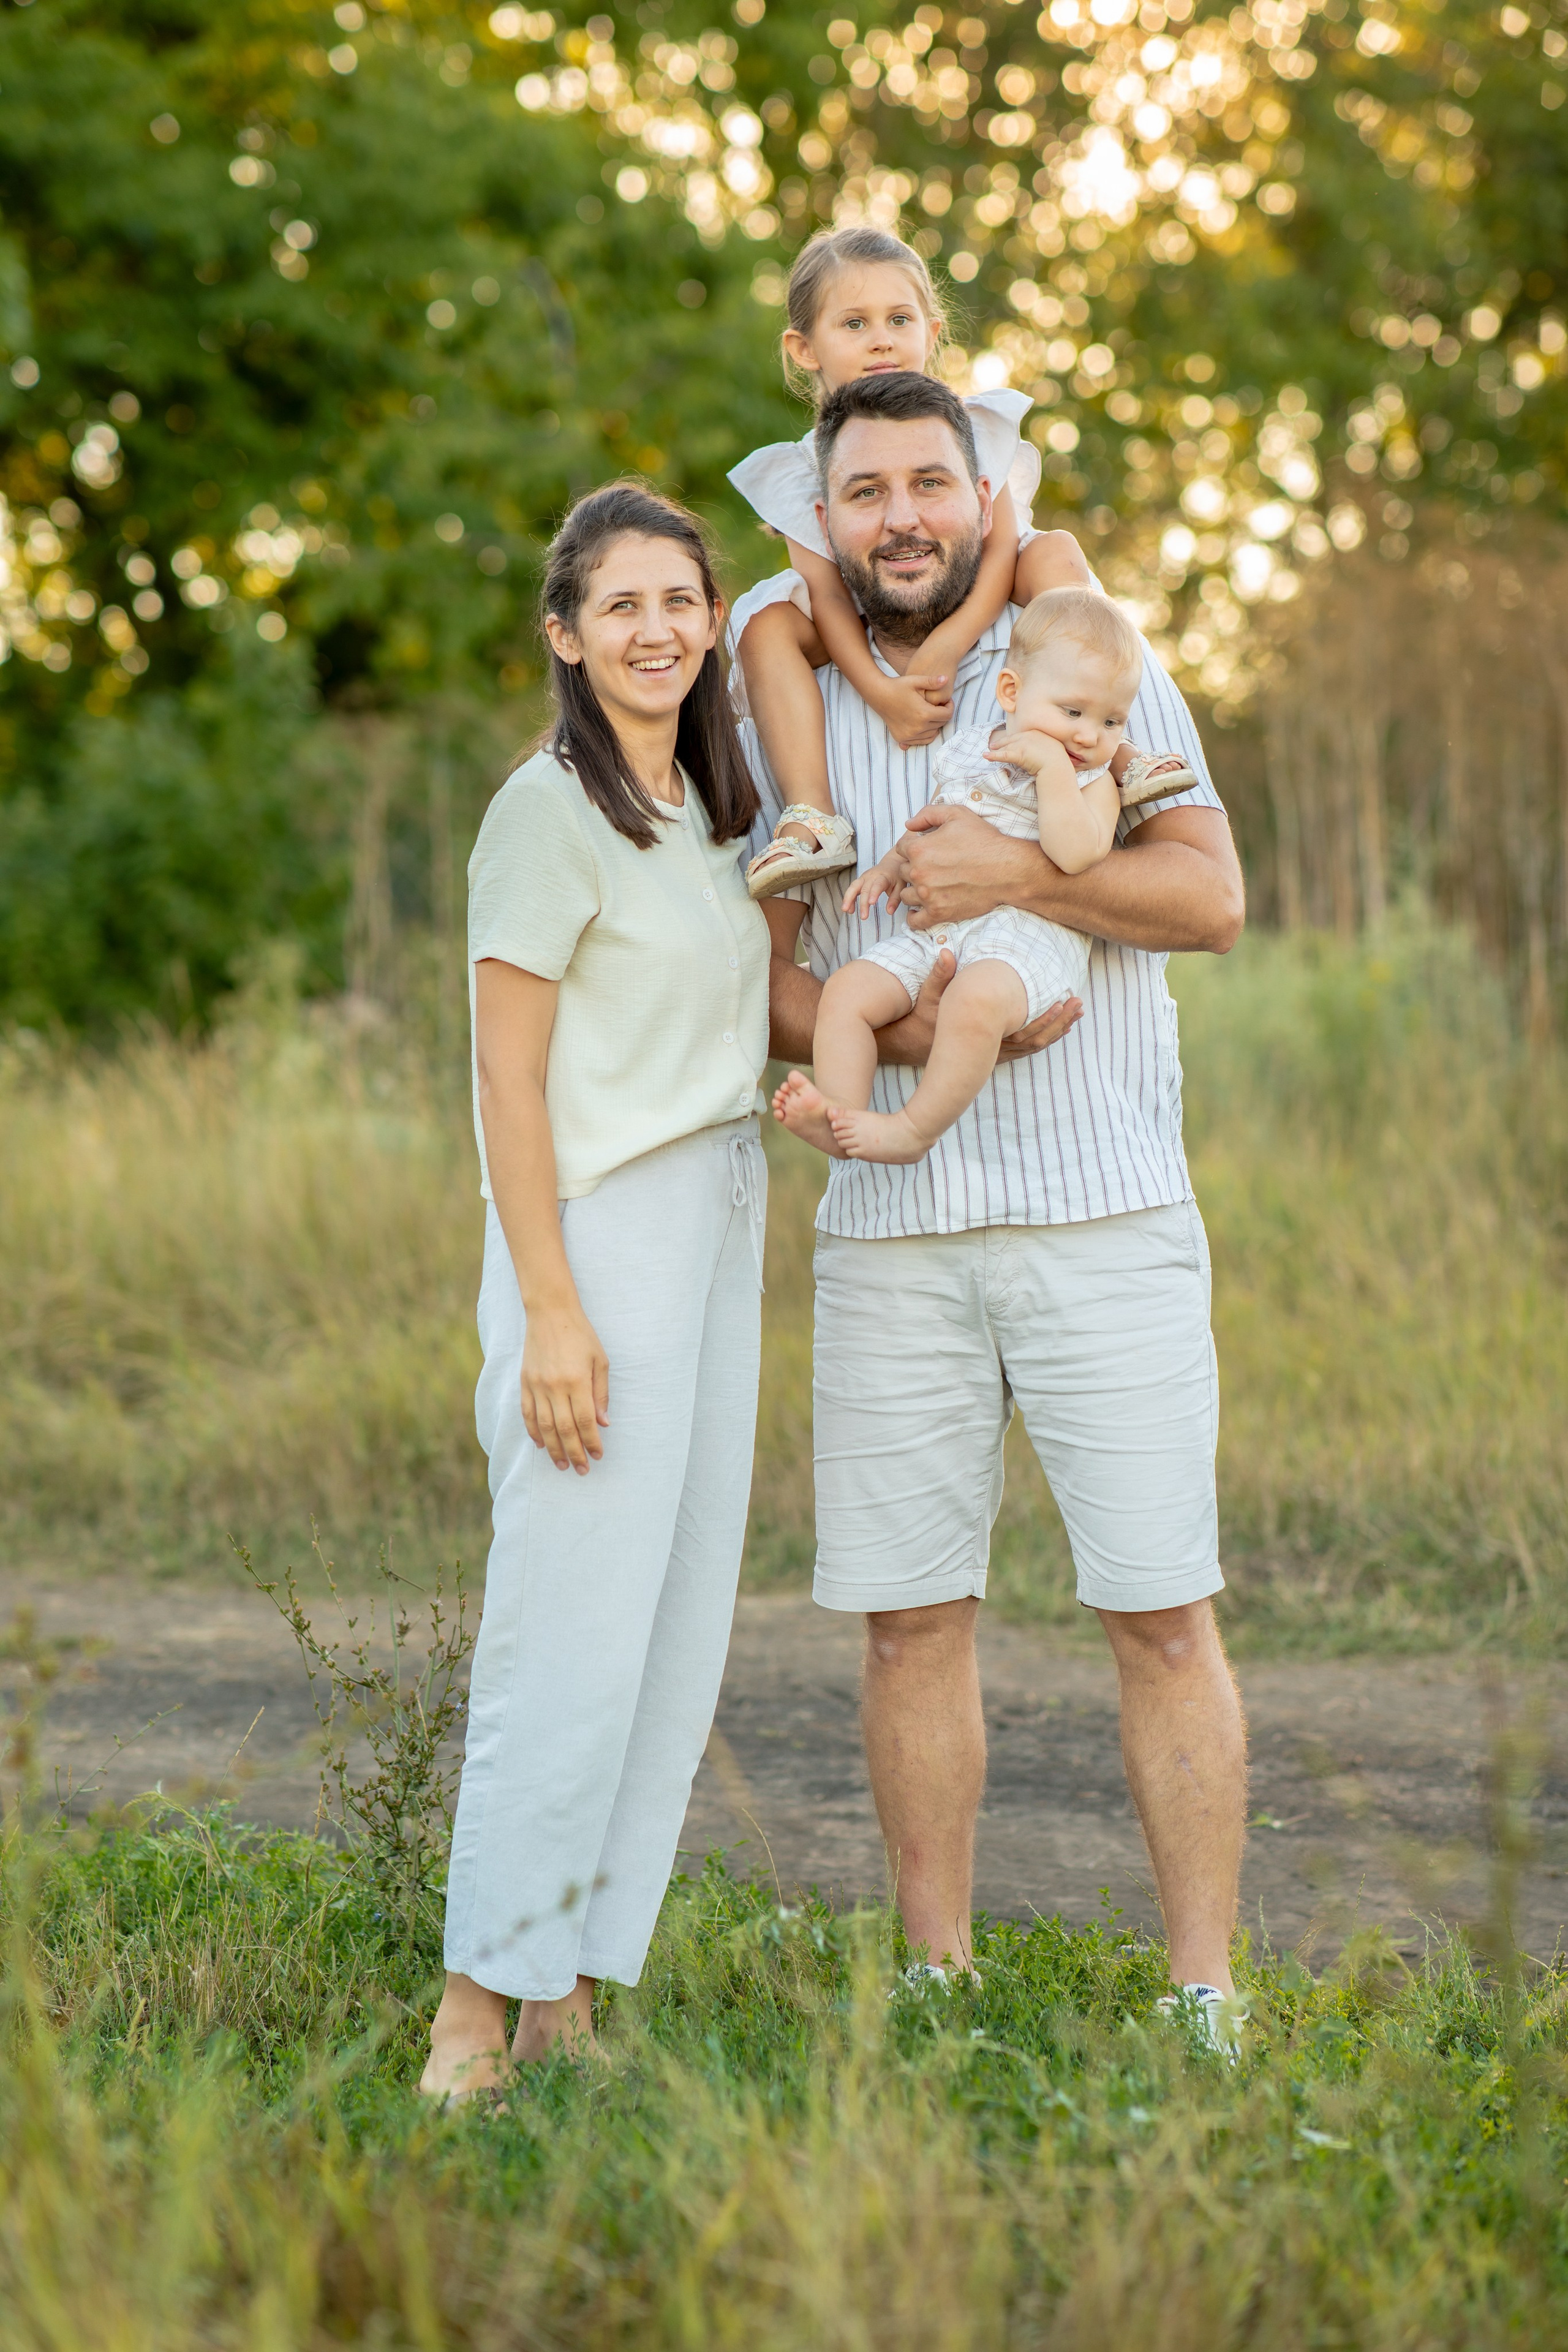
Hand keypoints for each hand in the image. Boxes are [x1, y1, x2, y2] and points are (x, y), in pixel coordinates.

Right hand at [521, 1302, 609, 1473]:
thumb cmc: (580, 1335)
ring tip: (562, 1465)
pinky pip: (527, 1413)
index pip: (584, 1421)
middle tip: (582, 1469)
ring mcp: (536, 1385)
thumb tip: (602, 1423)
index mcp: (576, 1380)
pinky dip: (533, 1432)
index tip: (598, 1455)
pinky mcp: (525, 1382)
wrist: (550, 1313)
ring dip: (554, 1449)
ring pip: (544, 1426)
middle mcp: (554, 1386)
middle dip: (574, 1453)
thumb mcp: (599, 1361)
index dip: (591, 1441)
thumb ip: (600, 1393)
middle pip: (564, 1429)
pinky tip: (541, 1445)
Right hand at [842, 860, 903, 918]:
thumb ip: (895, 899)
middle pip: (865, 889)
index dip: (874, 893)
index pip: (878, 884)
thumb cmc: (896, 876)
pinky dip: (849, 899)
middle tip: (863, 917)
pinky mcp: (860, 880)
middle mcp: (872, 876)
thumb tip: (889, 912)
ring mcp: (864, 877)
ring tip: (846, 910)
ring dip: (848, 898)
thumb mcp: (900, 887)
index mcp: (883, 877)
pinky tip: (849, 909)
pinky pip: (852, 889)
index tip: (871, 903)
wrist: (891, 863)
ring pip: (854, 886)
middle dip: (863, 903)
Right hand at [869, 670, 952, 749]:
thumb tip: (946, 678)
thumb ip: (932, 681)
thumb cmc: (898, 686)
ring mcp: (909, 735)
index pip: (947, 715)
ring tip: (930, 713)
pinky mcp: (902, 739)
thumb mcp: (916, 681)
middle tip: (938, 706)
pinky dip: (925, 733)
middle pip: (941, 724)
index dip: (950, 706)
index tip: (946, 701)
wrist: (879, 695)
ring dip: (935, 724)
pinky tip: (923, 723)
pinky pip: (922, 741)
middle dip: (942, 715)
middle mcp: (918, 727)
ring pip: (933, 734)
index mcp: (924, 713)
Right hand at [878, 955, 1081, 1066]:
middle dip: (1059, 1023)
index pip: (1021, 1031)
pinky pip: (1023, 1048)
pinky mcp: (990, 1054)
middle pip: (1034, 1040)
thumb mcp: (928, 996)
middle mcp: (990, 1049)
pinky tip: (1057, 1027)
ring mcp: (991, 1054)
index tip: (1062, 1000)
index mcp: (982, 1036)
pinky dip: (1043, 1037)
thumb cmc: (919, 1018)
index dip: (1045, 1018)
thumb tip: (947, 952)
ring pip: (1032, 1046)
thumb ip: (940, 976)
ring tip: (1076, 1014)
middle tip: (1079, 1006)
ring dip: (1055, 1030)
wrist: (907, 1044)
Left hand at [895, 803, 1043, 929]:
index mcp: (919, 849)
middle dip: (914, 868)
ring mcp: (927, 896)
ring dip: (914, 891)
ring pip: (906, 895)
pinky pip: (914, 921)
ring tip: (929, 888)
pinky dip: (914, 917)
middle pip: (902, 872)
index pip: (901, 848)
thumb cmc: (984, 840)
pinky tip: (921, 910)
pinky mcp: (938, 913)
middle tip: (932, 868)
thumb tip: (908, 824)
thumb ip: (928, 814)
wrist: (1007, 870)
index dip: (913, 848)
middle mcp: (919, 873)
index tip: (926, 851)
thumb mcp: (957, 814)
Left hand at [986, 727, 1075, 784]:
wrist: (1057, 766)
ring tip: (988, 752)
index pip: (1022, 735)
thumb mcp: (1053, 750)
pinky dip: (993, 756)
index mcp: (1038, 733)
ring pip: (1006, 747)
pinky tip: (986, 756)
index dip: (1013, 739)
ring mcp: (1023, 743)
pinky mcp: (1019, 753)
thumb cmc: (1058, 762)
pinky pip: (1003, 755)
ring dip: (996, 750)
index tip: (1008, 741)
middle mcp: (1029, 735)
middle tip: (993, 745)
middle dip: (1001, 742)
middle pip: (1011, 739)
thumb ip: (1045, 748)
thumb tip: (1042, 753)